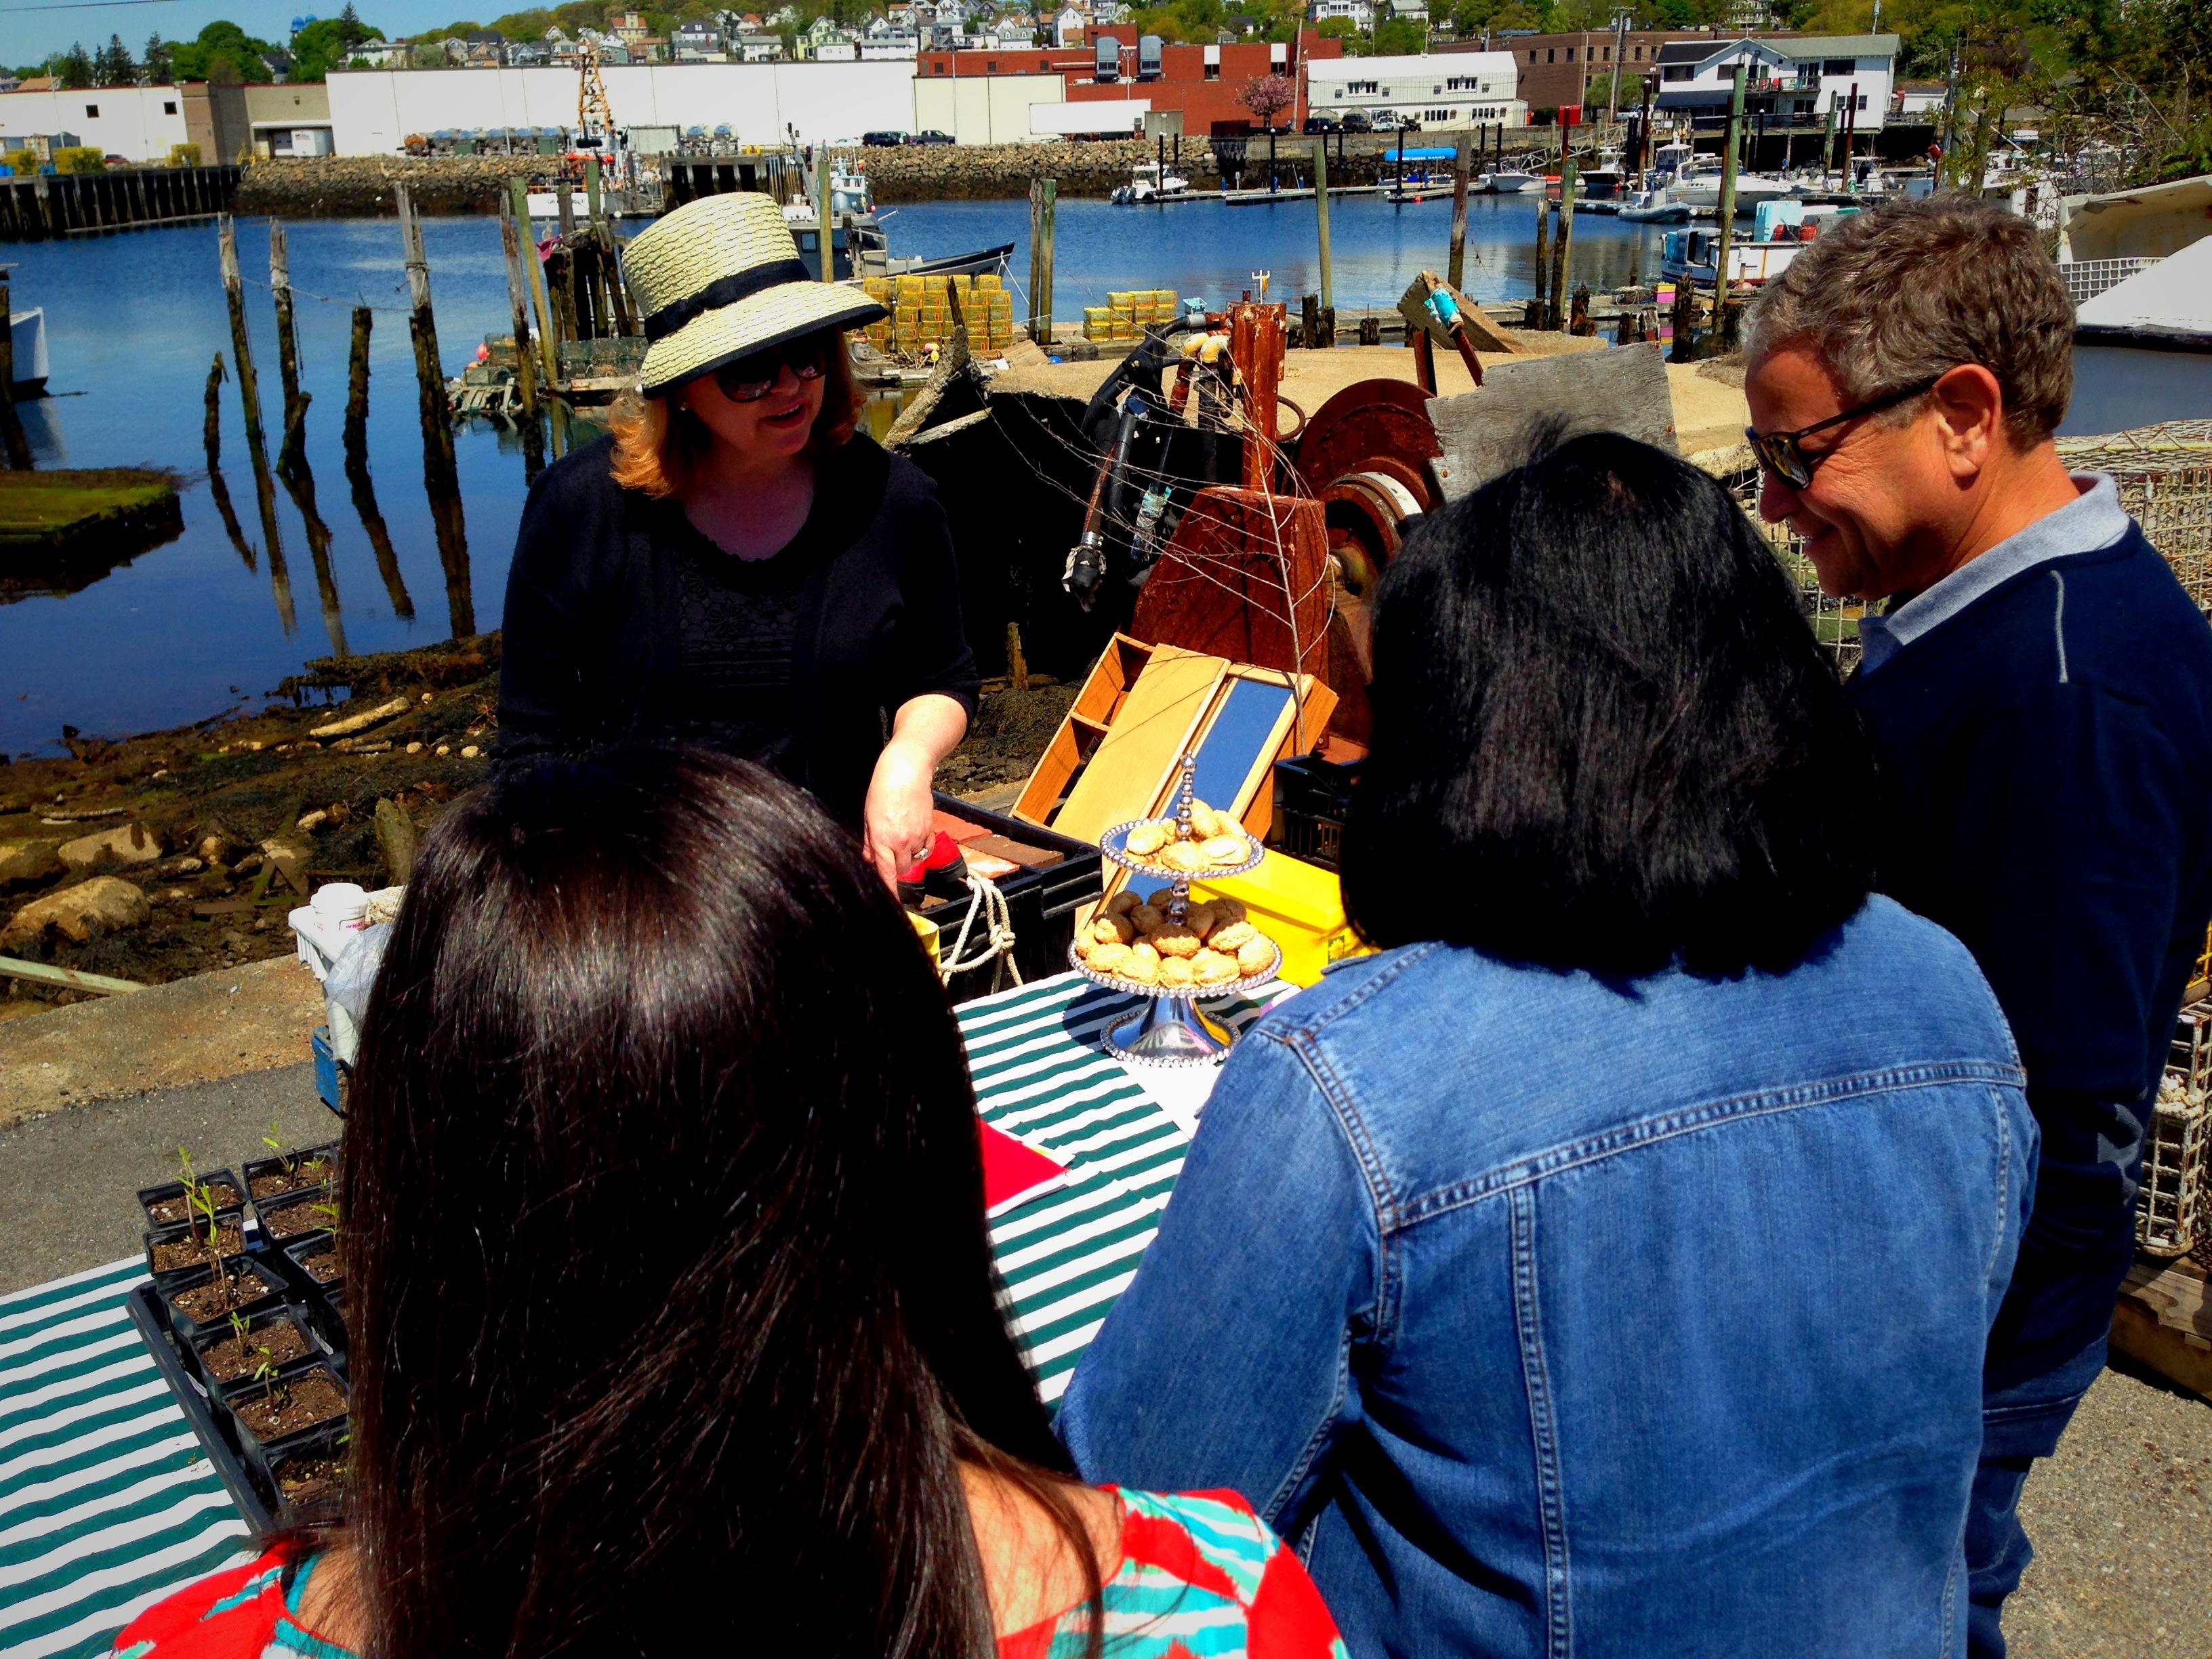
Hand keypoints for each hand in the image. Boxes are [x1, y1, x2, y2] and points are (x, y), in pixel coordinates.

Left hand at [862, 737, 936, 890]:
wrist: (906, 772)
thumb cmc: (883, 789)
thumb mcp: (868, 816)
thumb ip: (869, 841)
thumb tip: (869, 859)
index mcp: (882, 839)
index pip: (886, 873)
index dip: (888, 890)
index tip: (889, 902)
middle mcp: (901, 841)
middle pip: (902, 870)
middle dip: (895, 867)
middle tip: (889, 854)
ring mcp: (918, 836)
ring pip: (914, 860)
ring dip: (907, 857)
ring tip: (901, 840)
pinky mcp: (929, 829)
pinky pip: (926, 849)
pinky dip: (921, 849)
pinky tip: (914, 837)